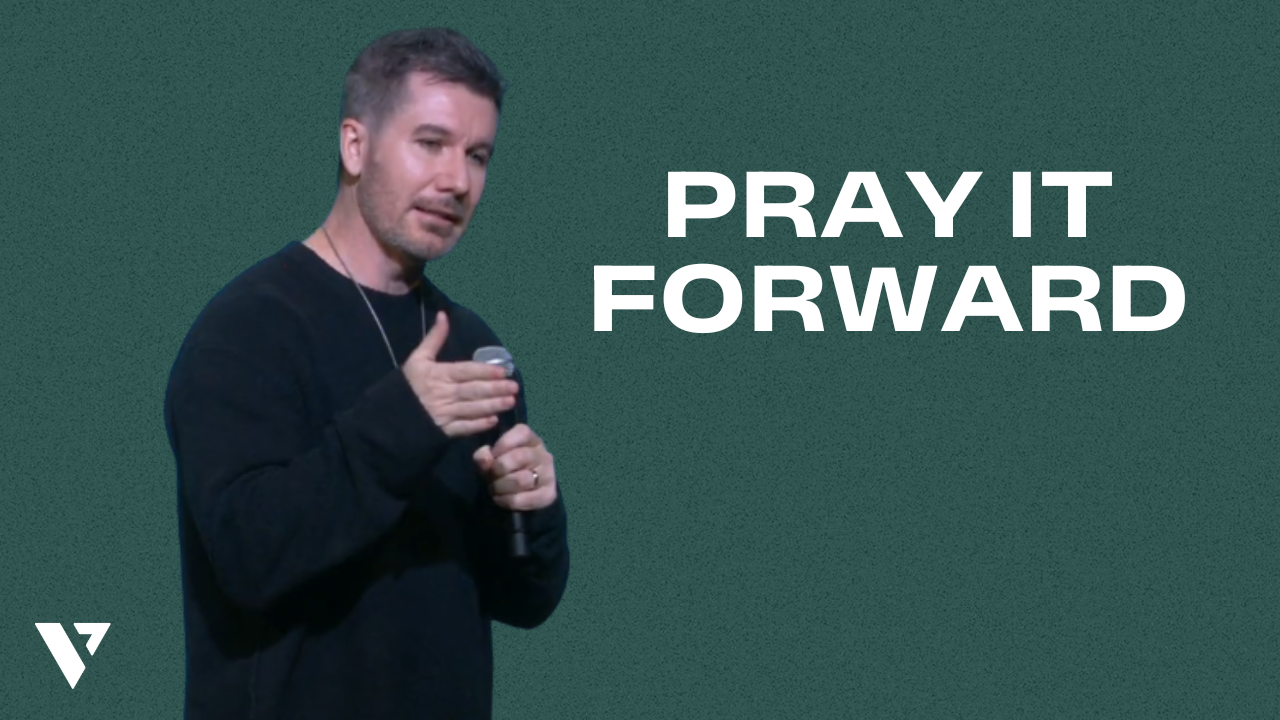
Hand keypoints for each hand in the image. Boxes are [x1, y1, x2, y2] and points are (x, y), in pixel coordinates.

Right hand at [403, 311, 518, 436]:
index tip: (503, 371)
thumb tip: (444, 314)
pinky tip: (493, 421)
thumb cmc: (405, 385)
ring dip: (492, 406)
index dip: (485, 371)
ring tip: (510, 402)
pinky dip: (478, 425)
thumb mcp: (417, 359)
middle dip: (495, 389)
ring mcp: (442, 414)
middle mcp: (442, 394)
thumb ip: (434, 339)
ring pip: (472, 409)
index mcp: (437, 375)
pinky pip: (463, 428)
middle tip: (514, 387)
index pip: (465, 371)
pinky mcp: (442, 432)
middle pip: (473, 391)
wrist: (387, 416)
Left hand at [473, 424, 557, 510]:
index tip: (492, 456)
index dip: (502, 444)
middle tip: (491, 476)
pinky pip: (524, 499)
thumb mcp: (491, 458)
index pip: (522, 433)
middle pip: (519, 457)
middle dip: (497, 469)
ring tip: (495, 489)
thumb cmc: (503, 470)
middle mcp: (543, 454)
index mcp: (531, 439)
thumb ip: (484, 455)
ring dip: (501, 487)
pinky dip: (507, 501)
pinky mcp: (549, 494)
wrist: (519, 494)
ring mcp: (549, 474)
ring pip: (521, 480)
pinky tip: (500, 499)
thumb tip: (485, 459)